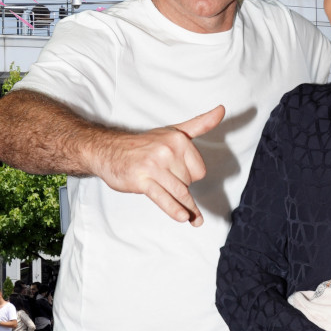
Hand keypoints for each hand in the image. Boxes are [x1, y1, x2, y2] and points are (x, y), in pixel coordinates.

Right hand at [87, 105, 223, 224]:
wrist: (108, 150)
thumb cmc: (143, 144)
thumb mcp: (173, 131)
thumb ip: (200, 124)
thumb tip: (222, 109)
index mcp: (178, 139)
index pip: (199, 171)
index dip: (190, 176)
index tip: (176, 172)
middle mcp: (167, 150)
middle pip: (189, 183)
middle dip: (181, 187)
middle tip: (163, 180)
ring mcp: (154, 166)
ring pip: (180, 193)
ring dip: (187, 208)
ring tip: (195, 220)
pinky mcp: (142, 180)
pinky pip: (163, 198)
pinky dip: (174, 209)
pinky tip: (182, 217)